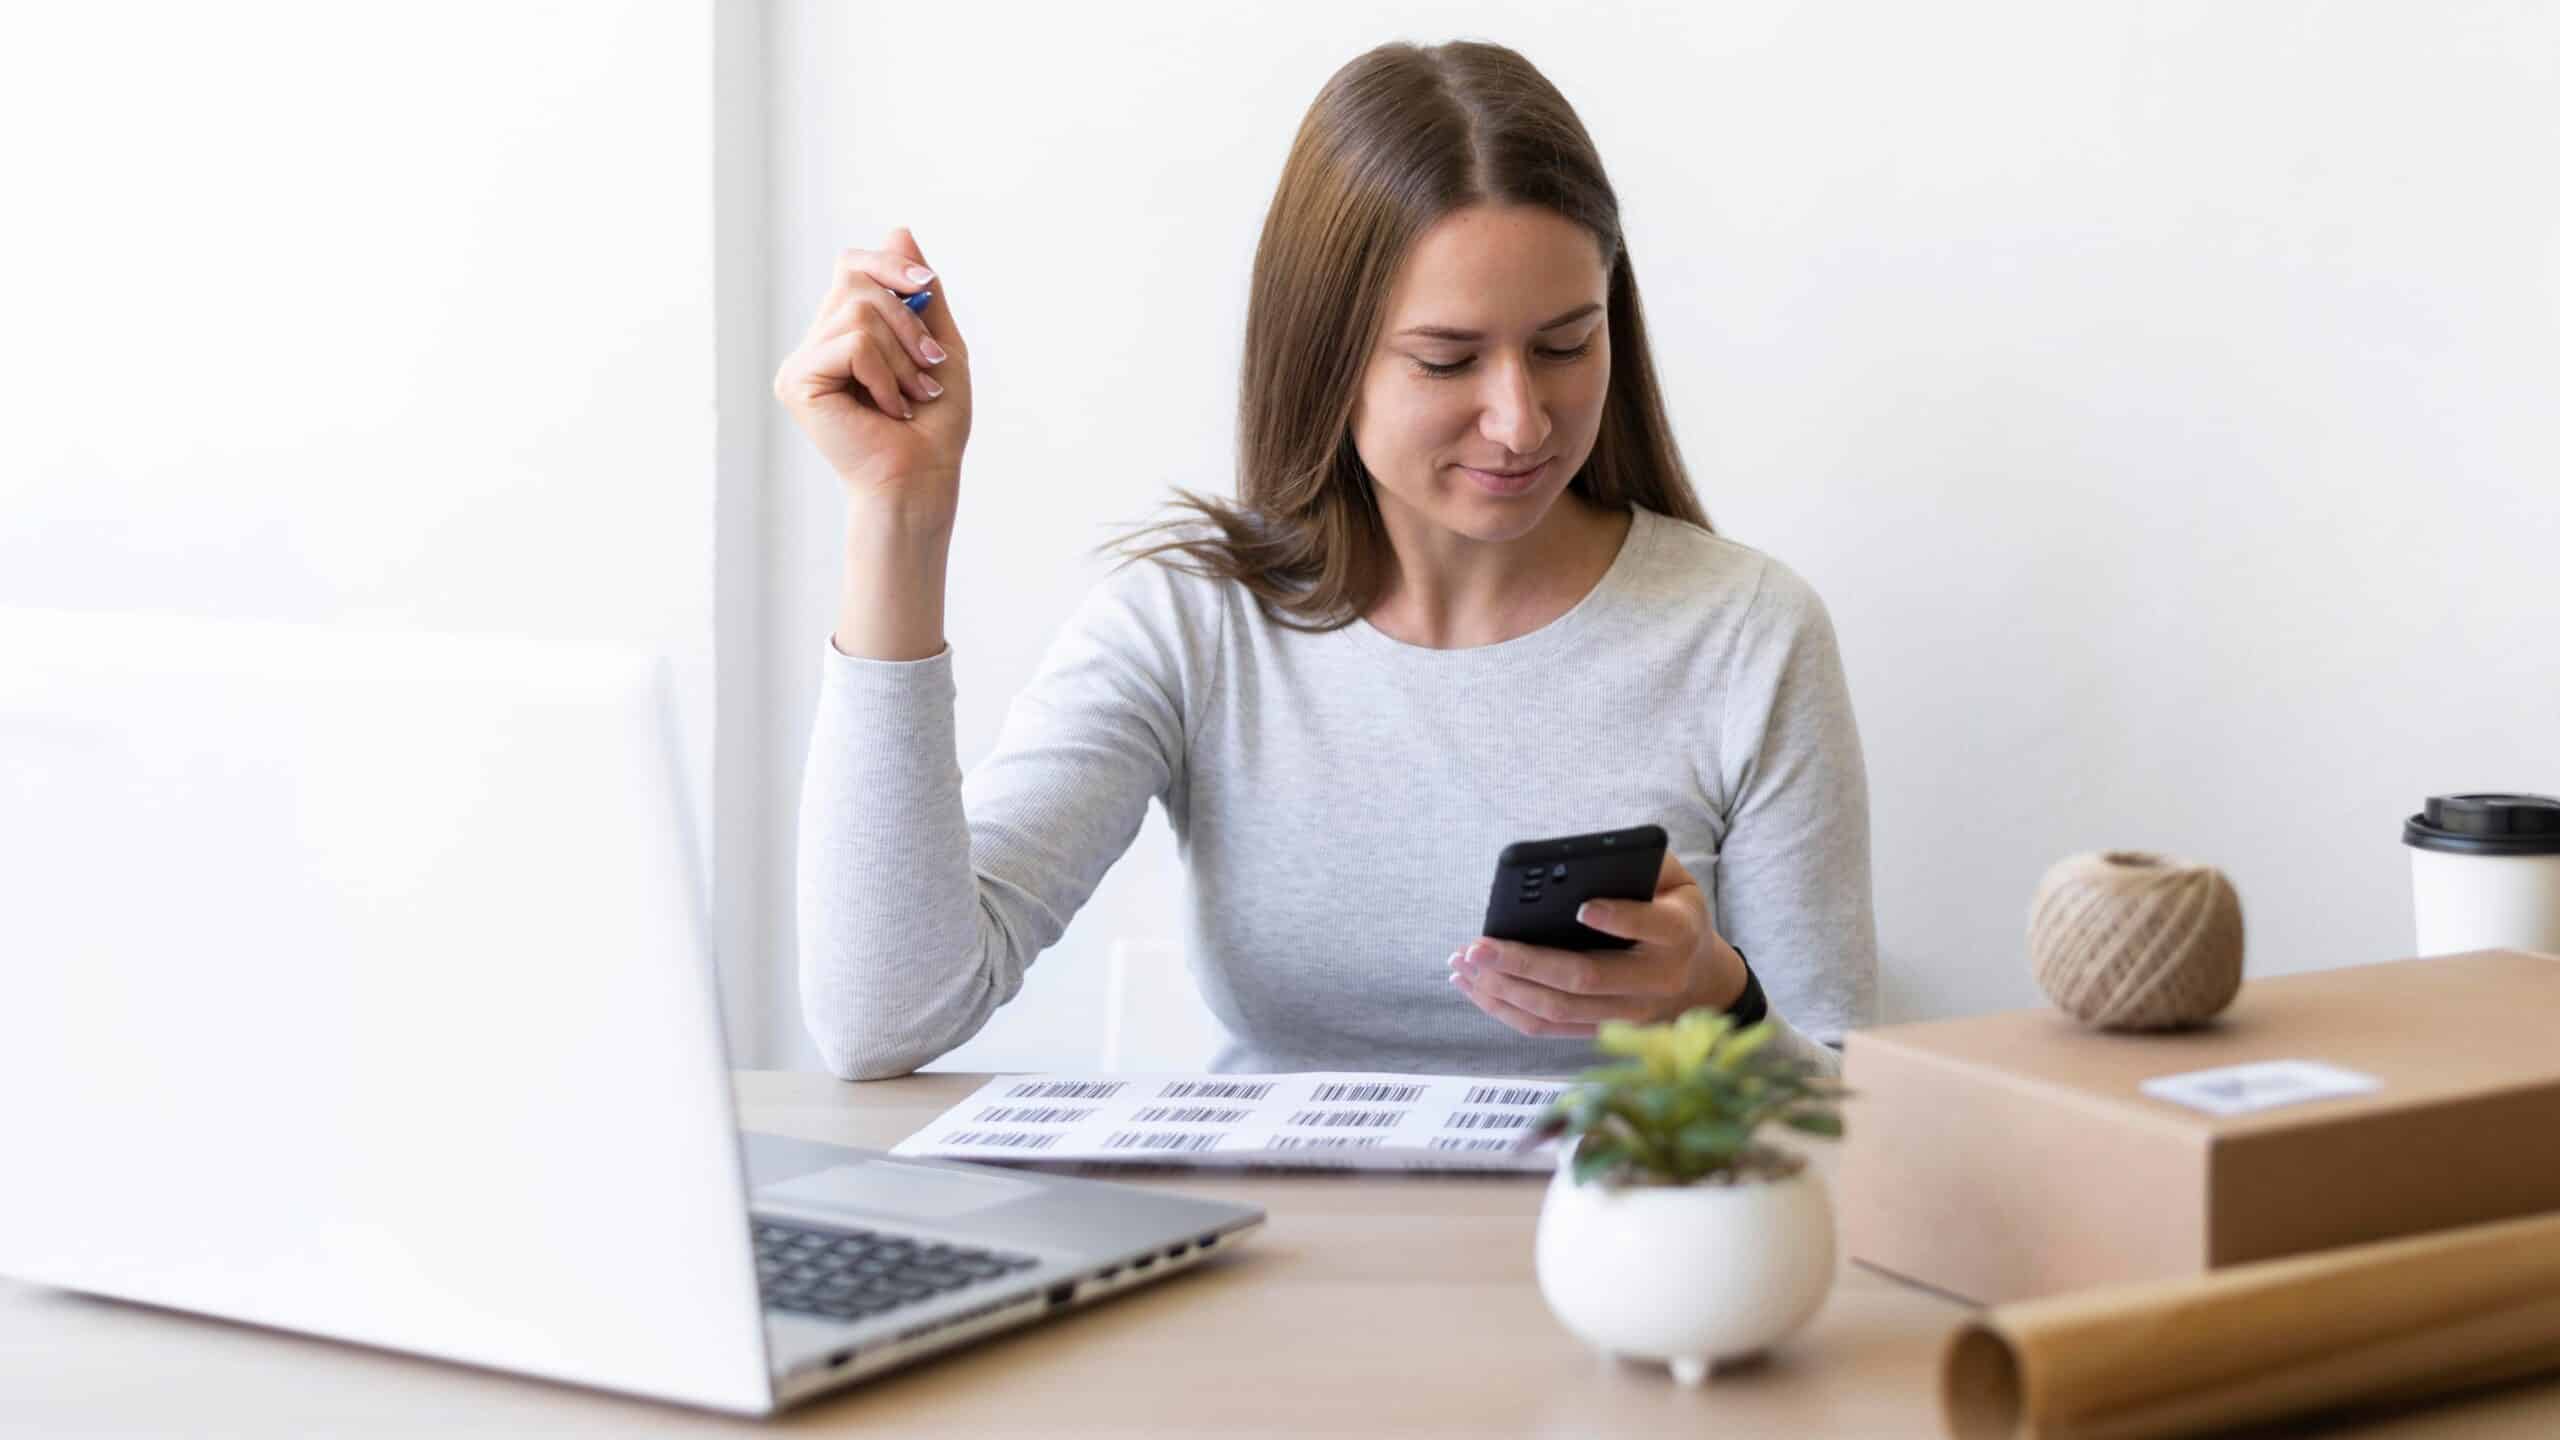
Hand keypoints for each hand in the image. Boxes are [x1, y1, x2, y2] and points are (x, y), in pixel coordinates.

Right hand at [772, 227, 974, 520]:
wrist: (922, 479)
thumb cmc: (934, 426)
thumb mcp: (938, 345)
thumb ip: (920, 293)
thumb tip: (898, 230)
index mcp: (845, 332)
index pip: (852, 266)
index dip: (889, 264)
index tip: (927, 285)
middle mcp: (817, 342)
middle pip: (856, 278)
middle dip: (907, 320)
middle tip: (928, 368)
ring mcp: (802, 361)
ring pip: (858, 311)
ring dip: (901, 355)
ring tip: (910, 395)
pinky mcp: (796, 380)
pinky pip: (851, 343)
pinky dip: (883, 374)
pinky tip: (887, 408)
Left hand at [1448, 851, 1746, 1038]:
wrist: (1699, 978)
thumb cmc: (1672, 912)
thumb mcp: (1674, 879)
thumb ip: (1640, 864)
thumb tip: (1585, 862)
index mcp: (1678, 934)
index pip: (1651, 927)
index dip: (1618, 919)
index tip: (1583, 907)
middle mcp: (1655, 982)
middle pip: (1584, 978)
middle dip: (1524, 964)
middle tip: (1477, 946)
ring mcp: (1628, 1014)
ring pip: (1558, 1010)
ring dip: (1503, 990)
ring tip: (1462, 964)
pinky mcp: (1602, 1031)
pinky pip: (1549, 1028)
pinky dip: (1506, 1009)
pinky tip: (1474, 986)